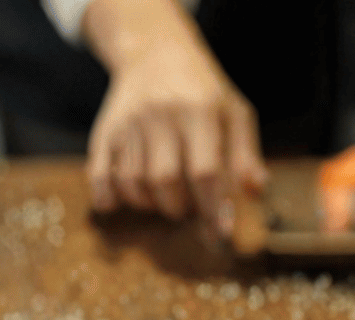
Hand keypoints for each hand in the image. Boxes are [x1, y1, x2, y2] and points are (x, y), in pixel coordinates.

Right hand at [82, 0, 266, 240]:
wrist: (155, 52)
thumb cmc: (204, 91)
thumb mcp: (235, 113)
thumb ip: (246, 153)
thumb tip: (256, 191)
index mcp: (199, 111)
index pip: (204, 171)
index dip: (212, 208)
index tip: (219, 232)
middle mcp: (161, 116)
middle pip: (165, 180)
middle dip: (180, 208)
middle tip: (191, 210)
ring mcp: (129, 122)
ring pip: (133, 181)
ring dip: (151, 205)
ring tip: (168, 200)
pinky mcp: (106, 129)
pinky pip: (99, 171)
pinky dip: (107, 195)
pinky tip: (119, 204)